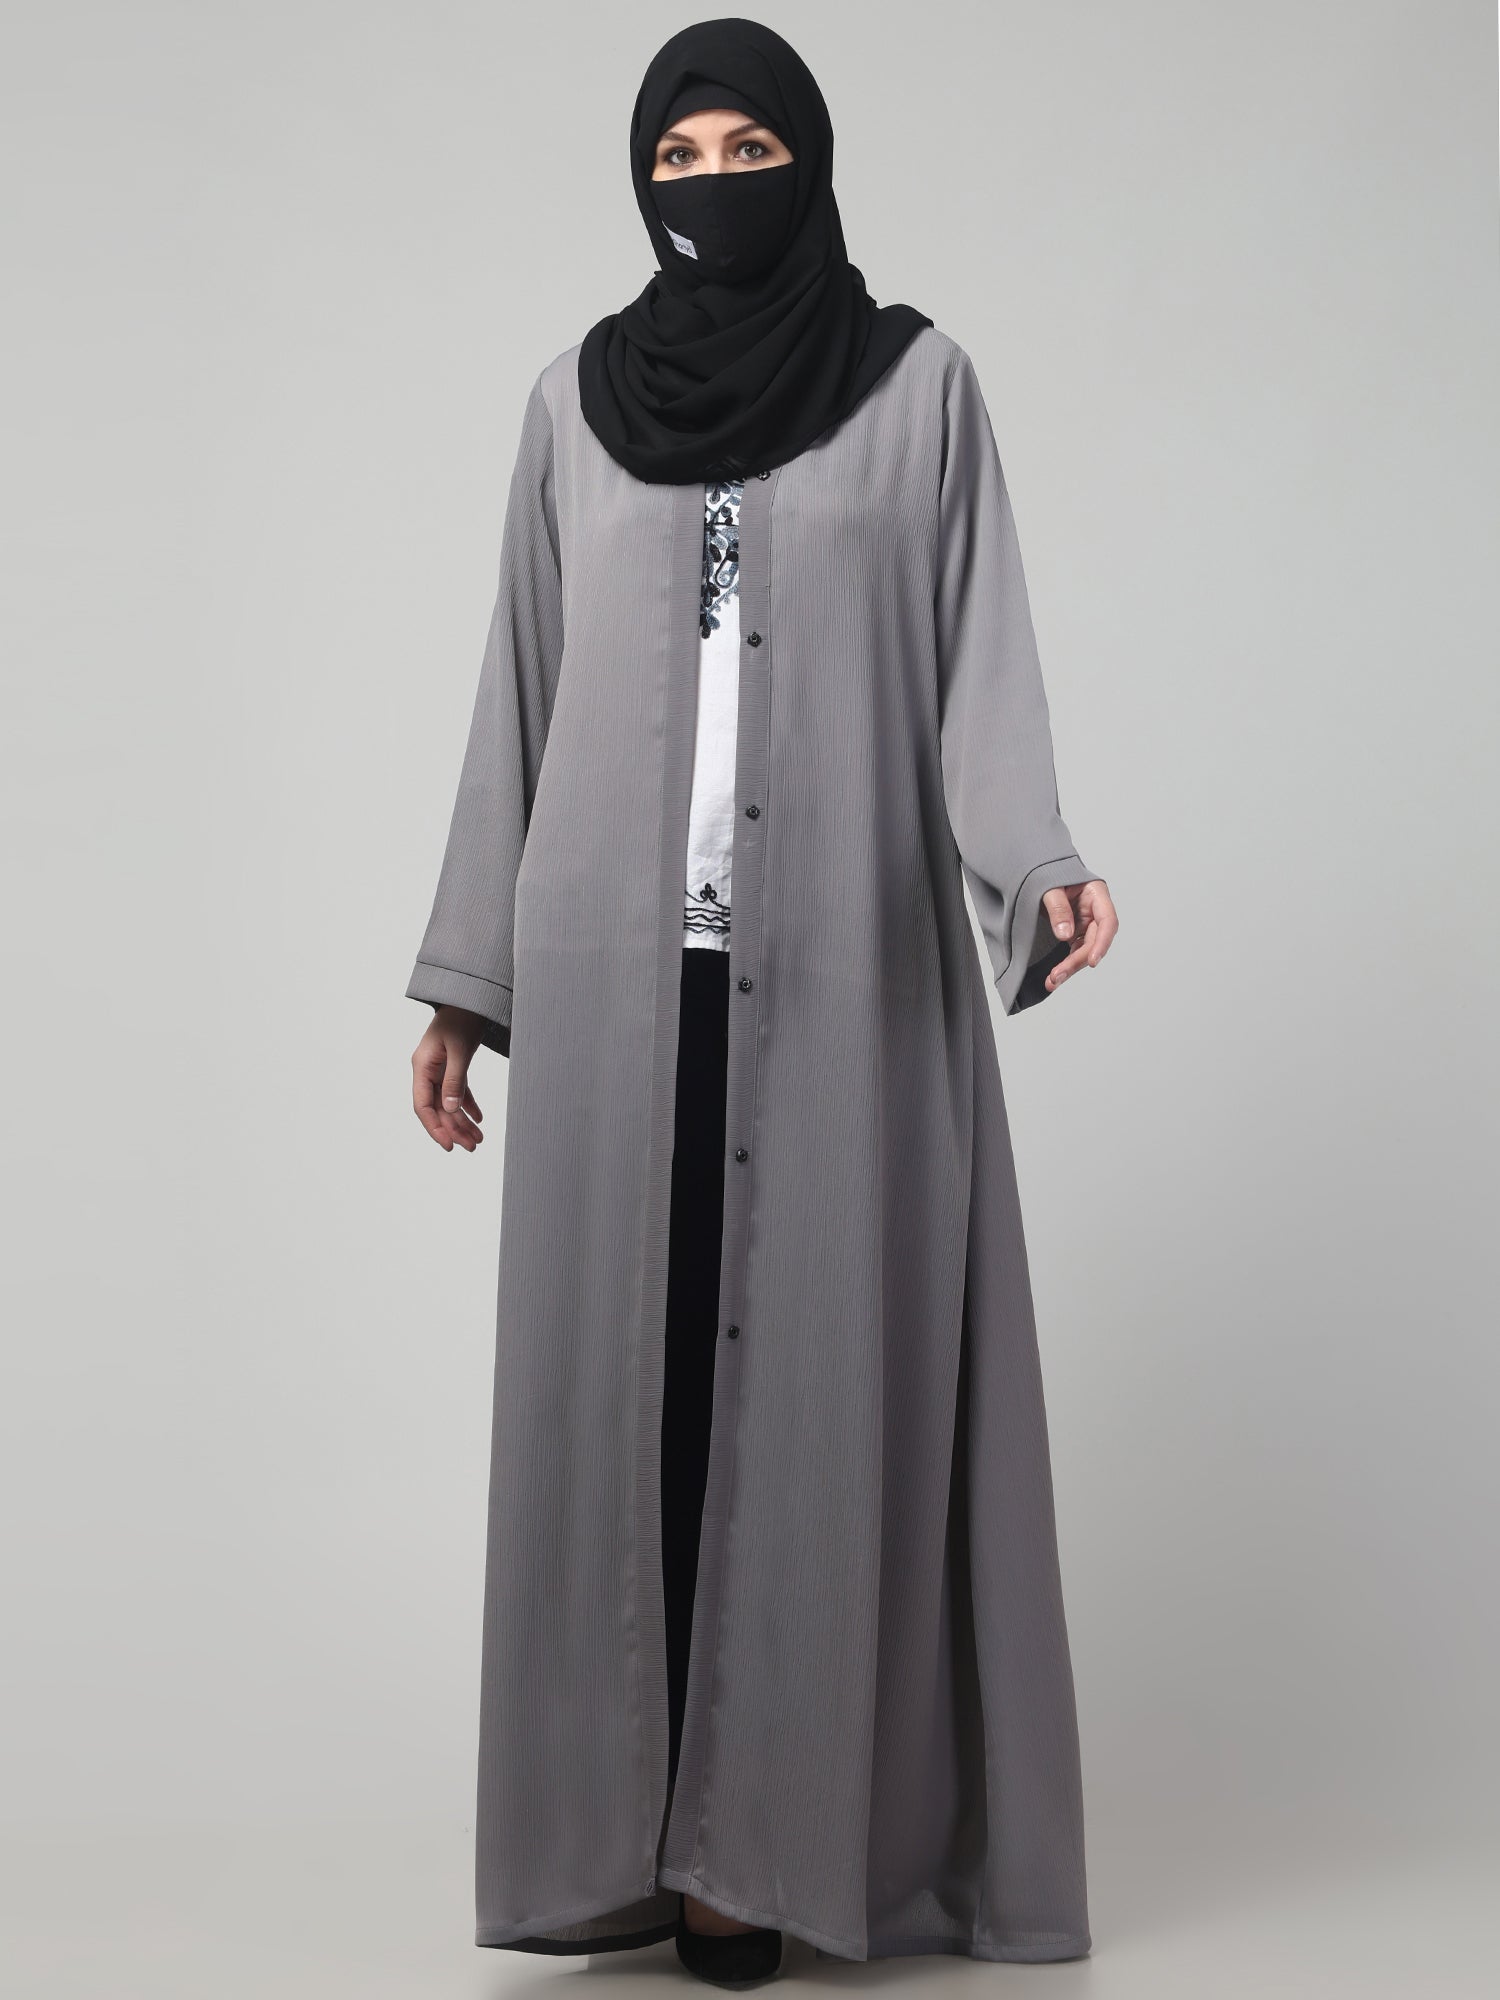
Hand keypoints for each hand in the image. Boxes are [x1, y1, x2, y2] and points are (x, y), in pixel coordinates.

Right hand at [412, 1005, 487, 1151]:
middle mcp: (428, 1071)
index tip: (448, 1146)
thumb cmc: (461, 1018)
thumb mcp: (459, 1050)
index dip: (434, 1128)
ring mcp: (439, 1069)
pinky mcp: (453, 1066)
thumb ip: (455, 1079)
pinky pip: (458, 1092)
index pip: (422, 1105)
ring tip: (479, 1139)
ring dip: (462, 1122)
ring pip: (449, 1103)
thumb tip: (450, 1108)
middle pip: (438, 1108)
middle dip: (453, 1129)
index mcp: (422, 1067)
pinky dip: (468, 1106)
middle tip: (472, 1147)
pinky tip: (479, 1119)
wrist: (470, 998)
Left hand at [1041, 880, 1116, 993]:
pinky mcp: (1074, 931)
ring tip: (1053, 982)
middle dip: (1077, 961)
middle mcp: (1094, 911)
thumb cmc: (1047, 872)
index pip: (1107, 921)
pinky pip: (1074, 950)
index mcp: (1096, 894)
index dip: (1102, 943)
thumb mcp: (1049, 885)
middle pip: (1094, 941)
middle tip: (1058, 976)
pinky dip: (1065, 963)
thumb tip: (1065, 935)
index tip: (1092, 960)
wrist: (1037, 871)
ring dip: (1070, 967)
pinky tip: (1056, 975)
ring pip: (1084, 949)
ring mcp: (1085, 922)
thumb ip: (1057, 908)